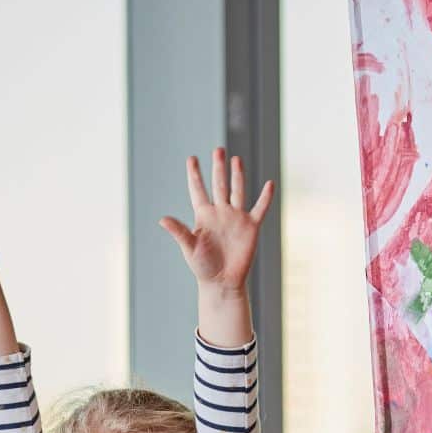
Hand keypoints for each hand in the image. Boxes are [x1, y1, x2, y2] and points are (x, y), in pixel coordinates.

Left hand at [159, 147, 273, 294]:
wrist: (222, 282)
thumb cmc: (202, 267)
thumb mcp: (189, 248)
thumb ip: (179, 231)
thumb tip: (162, 219)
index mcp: (203, 216)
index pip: (198, 190)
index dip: (195, 175)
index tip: (191, 159)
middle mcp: (220, 213)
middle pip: (219, 185)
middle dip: (218, 168)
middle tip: (218, 150)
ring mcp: (236, 218)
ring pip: (238, 191)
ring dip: (237, 176)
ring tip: (236, 160)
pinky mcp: (251, 227)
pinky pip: (259, 209)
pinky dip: (265, 198)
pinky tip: (269, 184)